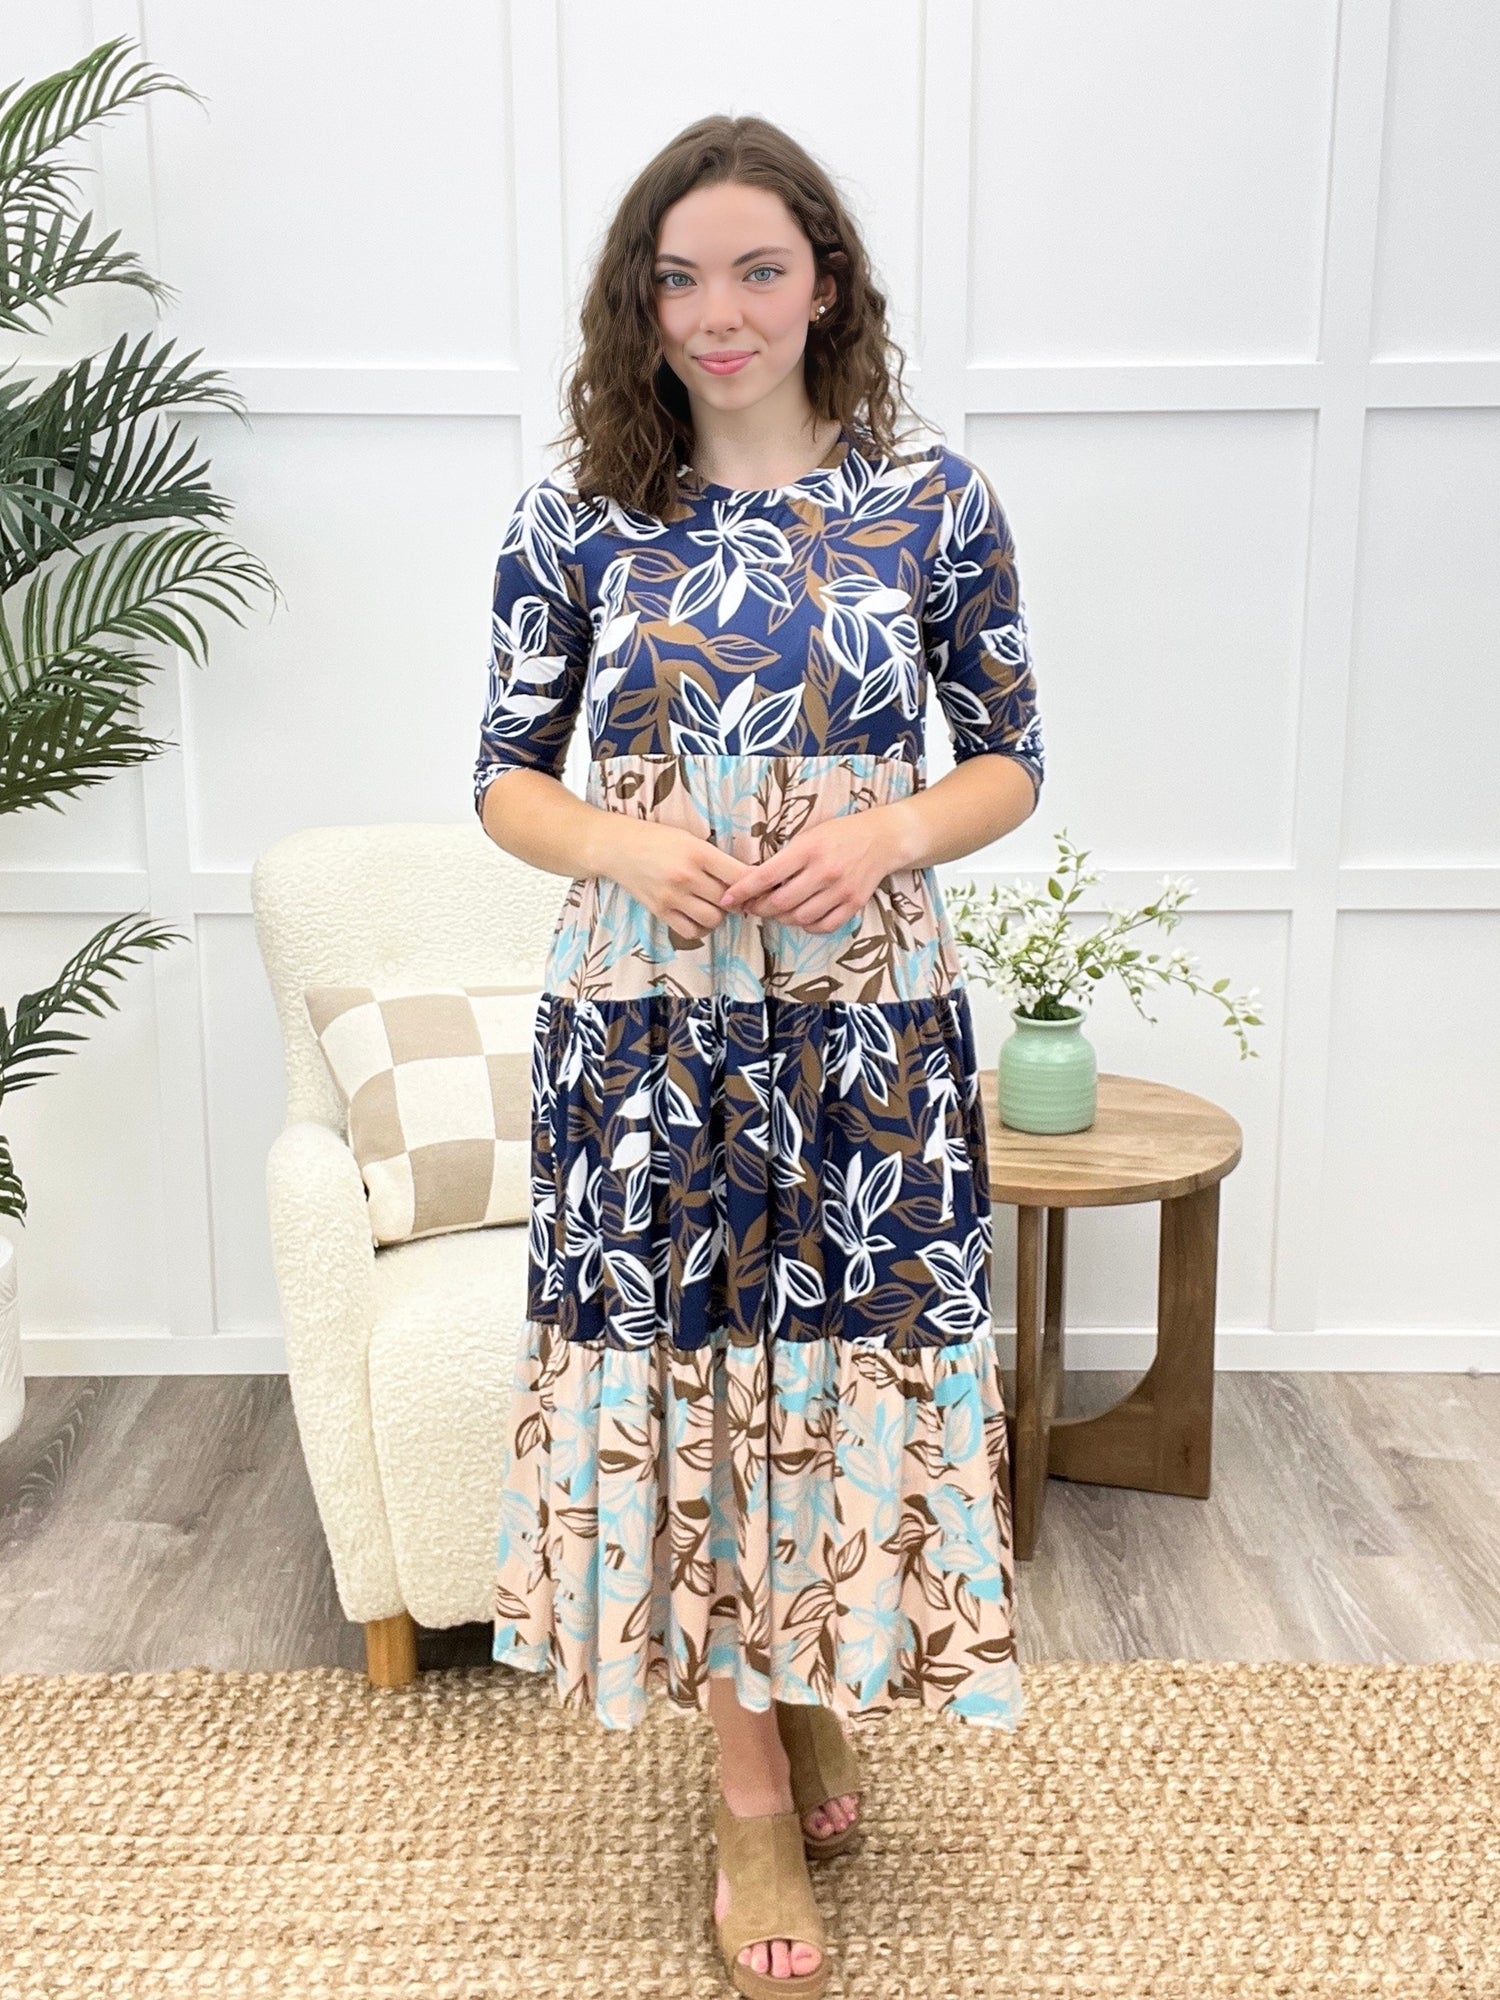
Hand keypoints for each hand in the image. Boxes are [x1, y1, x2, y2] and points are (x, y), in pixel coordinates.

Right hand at [606, 820, 755, 945]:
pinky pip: (691, 932)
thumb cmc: (656, 838)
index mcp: (697, 852)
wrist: (616, 847)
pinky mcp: (660, 911)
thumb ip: (715, 858)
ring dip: (719, 915)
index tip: (759, 886)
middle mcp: (686, 876)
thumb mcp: (689, 838)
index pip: (739, 875)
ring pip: (713, 919)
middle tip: (736, 896)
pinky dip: (701, 927)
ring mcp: (671, 897)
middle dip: (737, 900)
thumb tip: (746, 878)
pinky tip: (699, 916)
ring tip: (715, 904)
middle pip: (728, 901)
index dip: (755, 884)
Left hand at [716, 810, 900, 933]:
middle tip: (752, 906)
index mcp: (809, 849)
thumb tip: (754, 882)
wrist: (882, 839)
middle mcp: (825, 871)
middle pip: (781, 902)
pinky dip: (807, 926)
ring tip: (776, 910)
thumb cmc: (839, 834)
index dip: (743, 890)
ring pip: (800, 918)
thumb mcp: (808, 835)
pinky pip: (823, 926)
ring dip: (782, 918)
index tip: (728, 898)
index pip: (767, 875)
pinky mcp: (854, 904)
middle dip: (760, 908)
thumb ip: (785, 858)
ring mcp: (841, 890)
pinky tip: (801, 917)